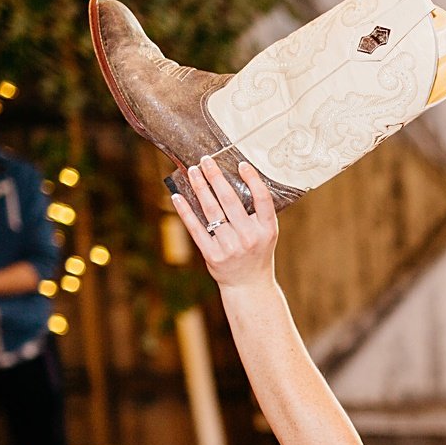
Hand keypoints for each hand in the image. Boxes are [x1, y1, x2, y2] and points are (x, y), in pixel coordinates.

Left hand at [171, 156, 279, 291]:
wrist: (249, 284)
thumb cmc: (257, 252)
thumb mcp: (266, 234)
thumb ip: (256, 213)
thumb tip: (232, 180)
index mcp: (267, 230)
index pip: (262, 200)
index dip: (253, 180)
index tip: (241, 164)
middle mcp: (249, 238)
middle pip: (230, 201)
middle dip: (216, 177)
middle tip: (206, 160)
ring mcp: (230, 247)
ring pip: (211, 211)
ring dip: (200, 188)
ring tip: (193, 172)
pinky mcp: (212, 255)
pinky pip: (196, 228)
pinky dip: (185, 211)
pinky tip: (177, 196)